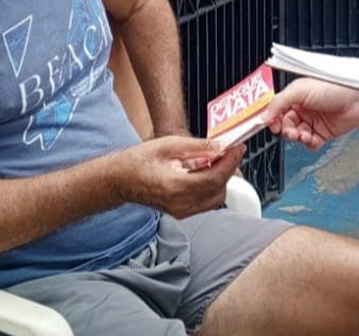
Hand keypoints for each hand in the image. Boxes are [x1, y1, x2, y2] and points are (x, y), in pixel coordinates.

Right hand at [115, 136, 245, 218]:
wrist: (120, 179)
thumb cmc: (138, 160)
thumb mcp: (169, 145)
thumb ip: (197, 146)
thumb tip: (220, 146)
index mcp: (176, 186)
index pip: (214, 178)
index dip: (231, 162)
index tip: (238, 148)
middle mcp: (180, 204)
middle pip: (218, 190)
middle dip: (228, 169)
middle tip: (229, 150)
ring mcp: (181, 211)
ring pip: (215, 199)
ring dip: (221, 178)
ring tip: (216, 159)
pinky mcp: (181, 213)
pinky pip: (206, 202)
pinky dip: (212, 186)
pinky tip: (205, 171)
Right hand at [266, 78, 358, 148]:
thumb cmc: (335, 85)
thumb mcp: (300, 90)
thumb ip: (279, 102)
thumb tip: (264, 115)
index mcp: (296, 95)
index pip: (277, 109)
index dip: (272, 118)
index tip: (271, 125)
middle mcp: (304, 108)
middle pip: (285, 124)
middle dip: (285, 130)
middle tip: (290, 131)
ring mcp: (314, 120)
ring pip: (297, 135)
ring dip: (297, 137)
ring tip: (303, 135)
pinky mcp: (325, 132)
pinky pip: (310, 143)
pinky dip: (308, 143)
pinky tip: (312, 139)